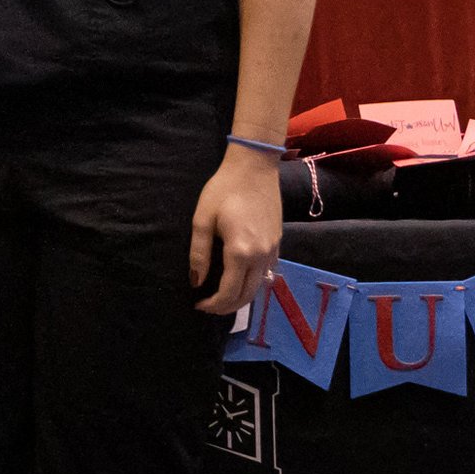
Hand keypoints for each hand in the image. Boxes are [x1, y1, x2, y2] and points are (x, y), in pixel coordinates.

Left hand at [190, 145, 283, 313]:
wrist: (254, 167)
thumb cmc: (223, 189)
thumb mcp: (203, 219)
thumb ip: (199, 253)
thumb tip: (196, 282)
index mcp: (241, 252)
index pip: (228, 293)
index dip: (213, 305)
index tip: (198, 304)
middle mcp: (261, 256)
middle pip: (246, 295)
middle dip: (226, 306)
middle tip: (208, 305)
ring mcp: (273, 251)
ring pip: (259, 287)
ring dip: (240, 296)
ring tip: (222, 295)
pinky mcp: (278, 243)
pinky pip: (267, 273)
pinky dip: (253, 282)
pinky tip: (240, 278)